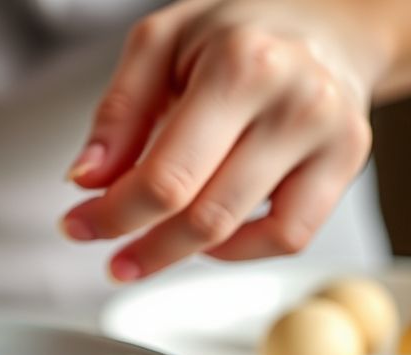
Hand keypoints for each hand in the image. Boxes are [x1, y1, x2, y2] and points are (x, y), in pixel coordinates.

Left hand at [63, 0, 389, 281]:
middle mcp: (295, 103)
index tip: (78, 227)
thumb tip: (86, 180)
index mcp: (241, 66)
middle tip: (111, 257)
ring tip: (149, 245)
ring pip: (242, 233)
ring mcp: (329, 137)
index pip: (166, 177)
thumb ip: (118, 113)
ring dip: (180, 253)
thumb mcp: (158, 45)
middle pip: (203, 215)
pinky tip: (208, 236)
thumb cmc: (236, 31)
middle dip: (143, 247)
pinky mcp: (348, 163)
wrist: (325, 19)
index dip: (114, 216)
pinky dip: (239, 250)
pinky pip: (290, 237)